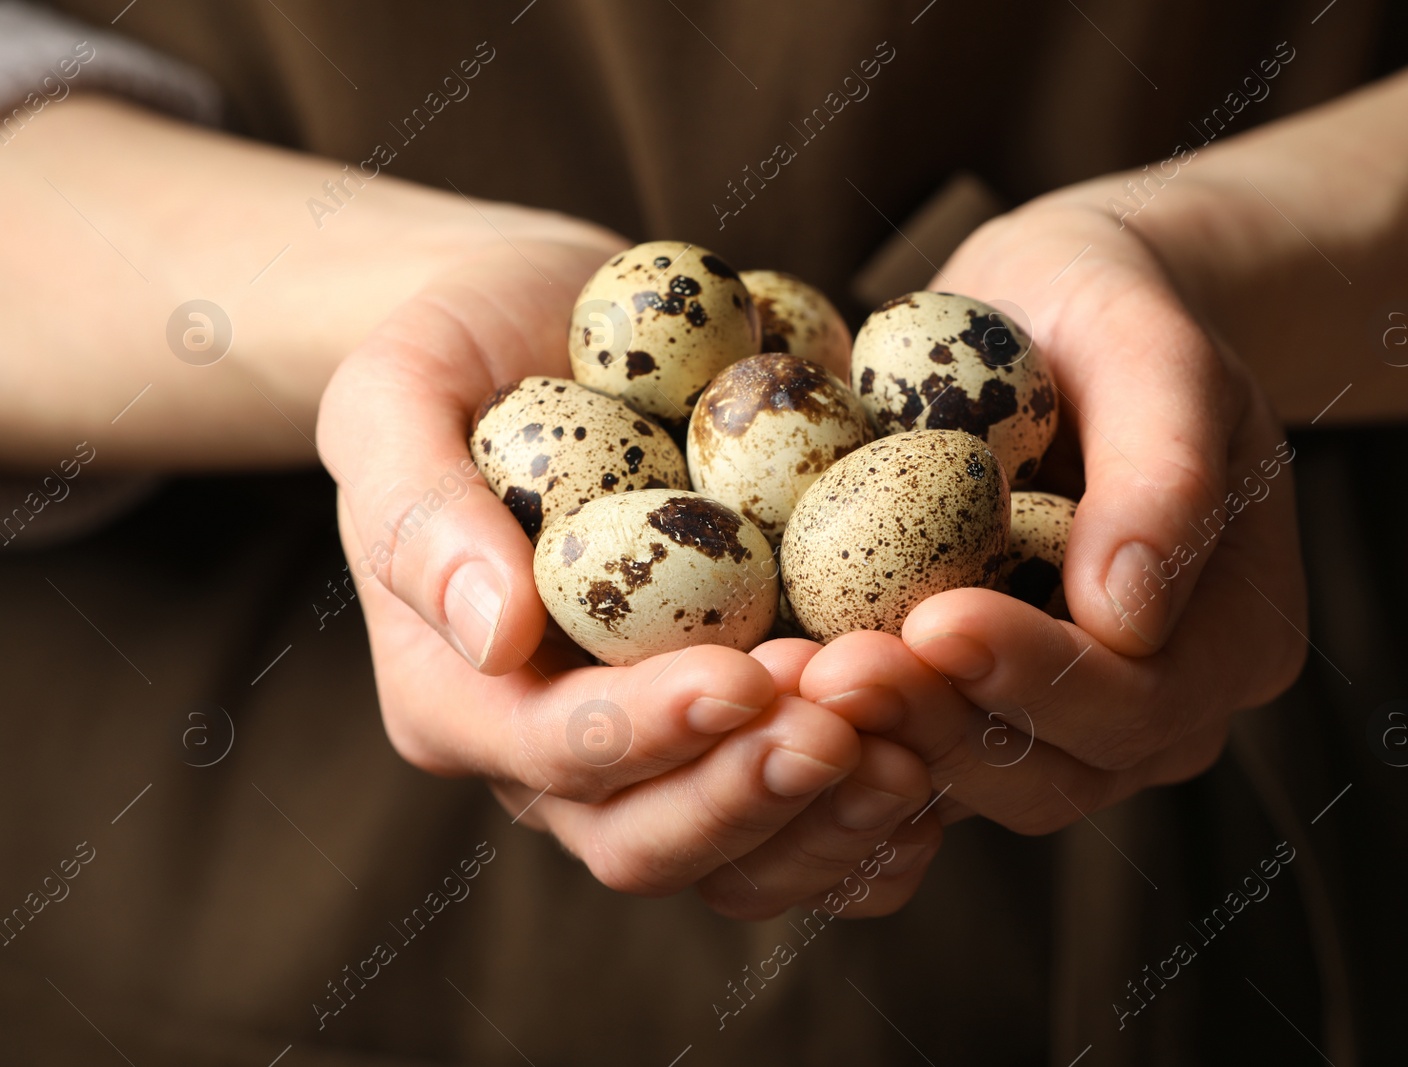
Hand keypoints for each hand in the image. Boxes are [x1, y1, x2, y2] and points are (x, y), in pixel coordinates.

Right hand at [317, 217, 932, 913]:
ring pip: (737, 857)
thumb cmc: (461, 351)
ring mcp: (651, 753)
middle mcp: (550, 755)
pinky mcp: (732, 733)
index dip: (651, 732)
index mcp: (458, 694)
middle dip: (753, 796)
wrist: (548, 335)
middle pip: (646, 842)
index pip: (553, 751)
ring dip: (831, 819)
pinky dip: (872, 815)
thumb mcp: (398, 391)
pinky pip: (803, 822)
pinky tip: (943, 754)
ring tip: (919, 742)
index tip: (748, 677)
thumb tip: (494, 632)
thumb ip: (420, 507)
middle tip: (851, 725)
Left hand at [801, 188, 1308, 833]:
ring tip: (791, 678)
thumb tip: (1126, 613)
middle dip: (941, 727)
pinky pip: (915, 747)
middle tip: (835, 672)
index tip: (937, 620)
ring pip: (976, 778)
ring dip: (880, 738)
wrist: (1052, 316)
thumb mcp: (1154, 351)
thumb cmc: (1112, 313)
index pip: (1143, 700)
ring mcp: (1061, 721)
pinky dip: (851, 726)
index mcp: (1235, 639)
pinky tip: (776, 681)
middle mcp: (1157, 708)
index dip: (1040, 678)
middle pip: (1055, 772)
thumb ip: (1165, 472)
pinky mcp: (973, 704)